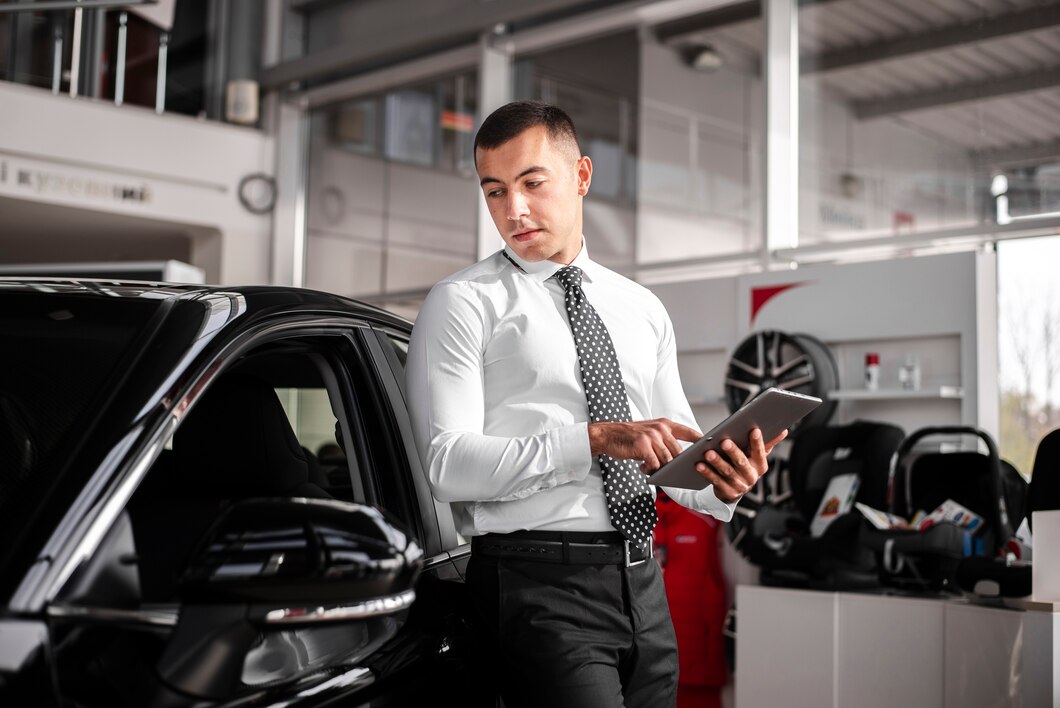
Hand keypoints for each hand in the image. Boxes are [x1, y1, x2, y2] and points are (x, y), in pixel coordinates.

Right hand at [587, 418, 701, 471]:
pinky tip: (643, 468)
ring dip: (660, 468)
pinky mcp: (642, 445)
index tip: (710, 447)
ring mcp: (651, 436)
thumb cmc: (630, 437)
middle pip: (678, 452)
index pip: (689, 432)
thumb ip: (664, 441)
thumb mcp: (649, 432)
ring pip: (667, 460)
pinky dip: (650, 470)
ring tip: (650, 468)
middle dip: (676, 465)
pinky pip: (654, 464)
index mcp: (665, 424)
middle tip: (672, 472)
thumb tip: (679, 458)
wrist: (607, 434)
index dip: (701, 440)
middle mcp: (660, 428)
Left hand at [694, 427, 787, 502]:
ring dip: (717, 462)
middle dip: (733, 452)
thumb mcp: (756, 455)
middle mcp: (751, 476)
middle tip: (724, 441)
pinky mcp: (727, 493)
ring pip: (727, 472)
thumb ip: (767, 443)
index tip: (754, 430)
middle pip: (742, 463)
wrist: (734, 489)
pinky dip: (707, 473)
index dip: (758, 442)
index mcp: (760, 465)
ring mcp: (740, 486)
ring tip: (708, 452)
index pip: (760, 452)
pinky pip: (716, 481)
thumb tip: (784, 431)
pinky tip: (699, 464)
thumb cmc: (745, 466)